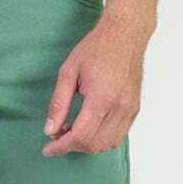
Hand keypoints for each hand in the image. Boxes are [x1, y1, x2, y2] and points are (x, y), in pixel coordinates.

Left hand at [42, 13, 148, 155]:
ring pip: (107, 144)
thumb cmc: (97, 48)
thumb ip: (58, 104)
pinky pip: (118, 137)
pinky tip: (89, 127)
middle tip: (58, 135)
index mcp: (102, 98)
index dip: (61, 147)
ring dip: (87, 144)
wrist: (126, 34)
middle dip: (72, 146)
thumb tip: (50, 130)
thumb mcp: (68, 72)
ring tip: (72, 130)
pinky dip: (101, 139)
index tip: (48, 149)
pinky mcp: (135, 109)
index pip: (80, 136)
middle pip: (93, 144)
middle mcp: (120, 108)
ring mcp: (130, 110)